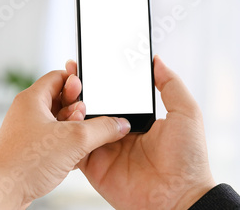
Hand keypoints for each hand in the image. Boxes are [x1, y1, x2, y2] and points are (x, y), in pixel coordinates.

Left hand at [0, 69, 129, 208]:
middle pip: (59, 99)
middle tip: (86, 118)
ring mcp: (27, 131)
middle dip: (78, 108)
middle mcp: (27, 111)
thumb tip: (120, 124)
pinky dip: (66, 143)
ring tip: (81, 139)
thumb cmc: (27, 160)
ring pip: (58, 121)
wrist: (3, 189)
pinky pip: (53, 139)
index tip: (92, 91)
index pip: (58, 77)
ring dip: (73, 128)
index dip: (77, 82)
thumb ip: (102, 129)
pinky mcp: (29, 149)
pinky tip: (75, 155)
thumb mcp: (74, 140)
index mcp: (32, 99)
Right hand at [62, 56, 215, 209]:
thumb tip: (156, 60)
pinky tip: (66, 120)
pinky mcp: (91, 165)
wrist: (179, 198)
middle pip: (88, 106)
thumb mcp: (186, 113)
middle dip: (77, 90)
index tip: (83, 65)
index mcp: (132, 118)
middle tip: (72, 75)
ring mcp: (101, 148)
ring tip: (72, 96)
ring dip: (70, 108)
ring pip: (76, 124)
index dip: (95, 80)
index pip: (108, 94)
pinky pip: (73, 147)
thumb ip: (170, 84)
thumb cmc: (188, 158)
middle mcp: (113, 131)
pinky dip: (66, 135)